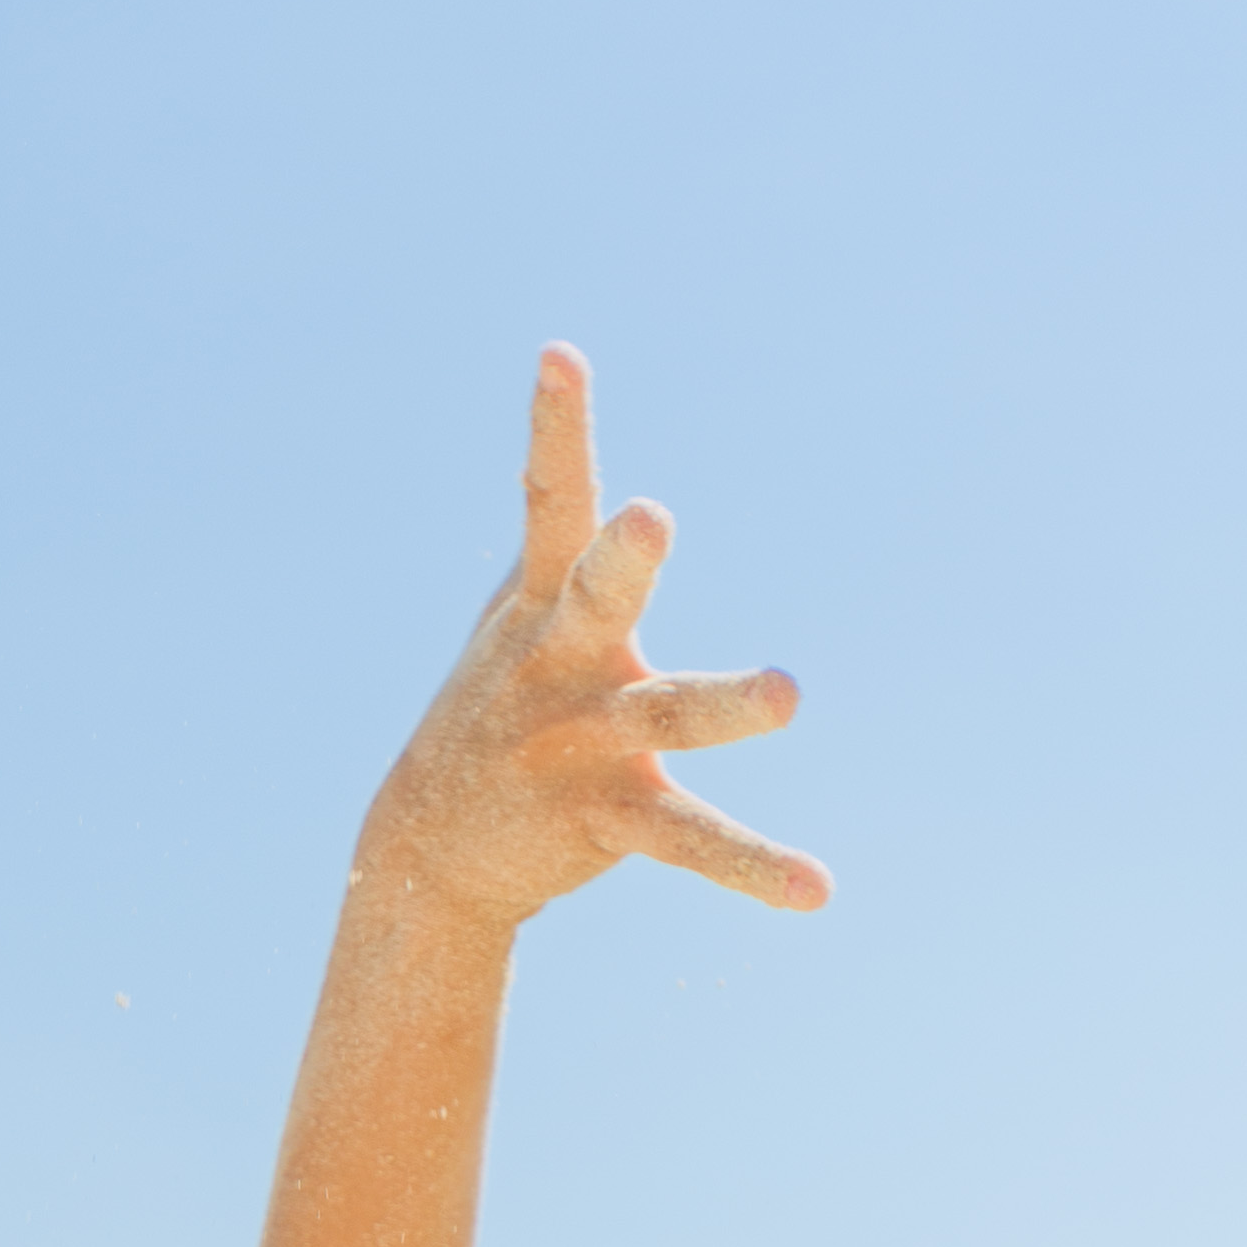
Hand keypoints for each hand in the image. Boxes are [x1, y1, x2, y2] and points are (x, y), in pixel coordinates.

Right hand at [359, 350, 827, 931]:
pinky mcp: (609, 815)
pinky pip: (693, 840)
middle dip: (624, 557)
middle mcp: (561, 662)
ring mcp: (583, 739)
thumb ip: (549, 532)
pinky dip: (753, 866)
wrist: (430, 846)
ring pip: (666, 713)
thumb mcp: (511, 612)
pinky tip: (816, 889)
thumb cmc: (494, 702)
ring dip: (726, 703)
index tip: (560, 356)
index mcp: (542, 603)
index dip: (555, 427)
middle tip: (651, 516)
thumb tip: (546, 440)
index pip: (552, 499)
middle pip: (599, 596)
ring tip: (790, 694)